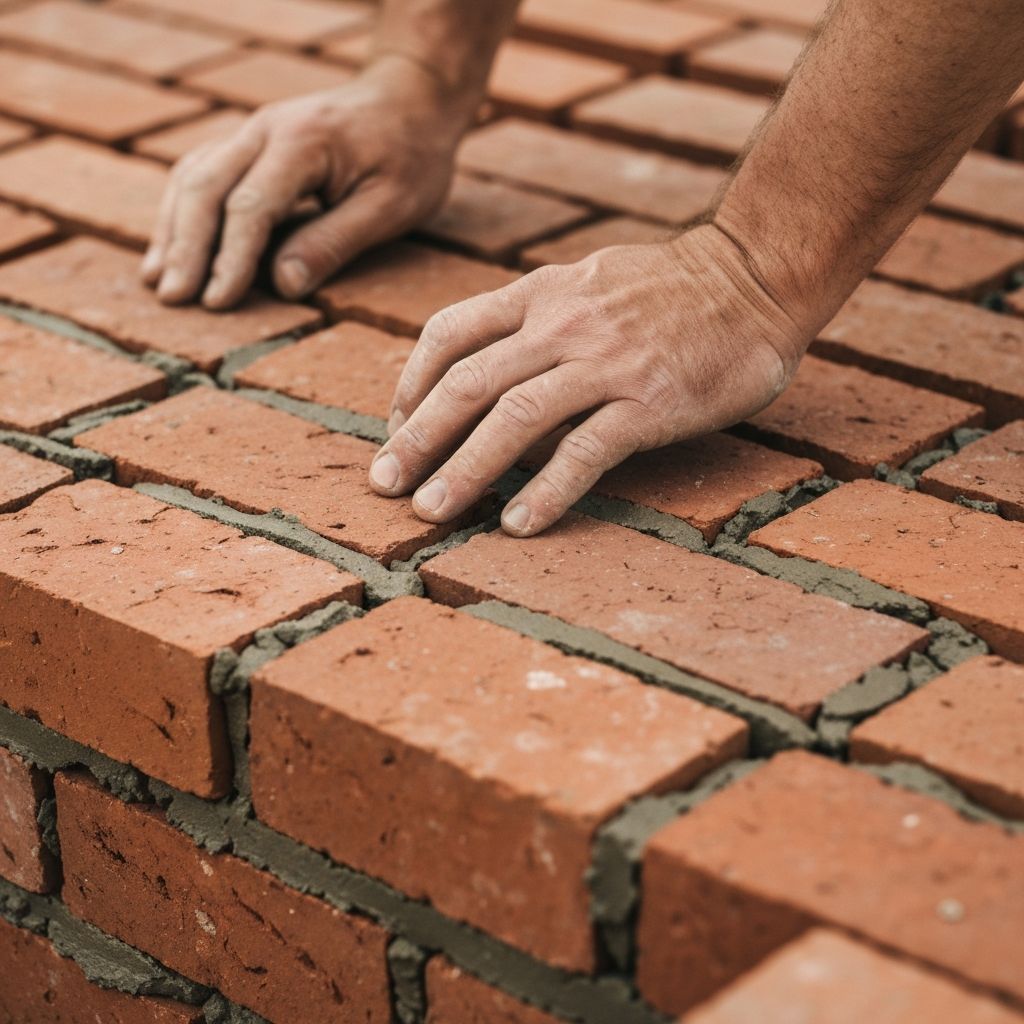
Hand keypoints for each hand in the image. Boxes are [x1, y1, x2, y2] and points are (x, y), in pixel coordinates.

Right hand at [141, 56, 468, 308]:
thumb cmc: (409, 156)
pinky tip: (171, 248)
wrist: (409, 99)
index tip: (217, 301)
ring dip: (173, 230)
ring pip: (193, 176)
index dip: (230, 258)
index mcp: (302, 143)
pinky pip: (201, 172)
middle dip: (187, 247)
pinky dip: (182, 212)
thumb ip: (335, 241)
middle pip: (206, 186)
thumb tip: (284, 285)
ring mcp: (252, 132)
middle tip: (174, 299)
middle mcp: (265, 129)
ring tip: (158, 281)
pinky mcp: (249, 143)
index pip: (250, 204)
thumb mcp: (390, 206)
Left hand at [368, 224, 812, 536]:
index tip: (396, 429)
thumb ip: (537, 319)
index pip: (450, 333)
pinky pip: (585, 451)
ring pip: (514, 418)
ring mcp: (606, 362)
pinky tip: (517, 524)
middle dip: (418, 438)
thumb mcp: (589, 281)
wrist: (757, 276)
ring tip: (430, 513)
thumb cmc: (671, 289)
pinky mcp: (649, 401)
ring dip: (464, 470)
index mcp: (542, 292)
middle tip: (384, 485)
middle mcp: (563, 324)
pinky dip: (546, 491)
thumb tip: (491, 377)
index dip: (411, 385)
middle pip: (468, 382)